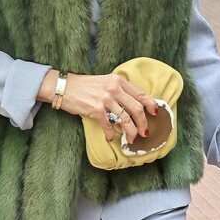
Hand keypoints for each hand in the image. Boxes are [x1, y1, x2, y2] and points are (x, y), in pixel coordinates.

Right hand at [39, 70, 157, 141]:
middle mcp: (114, 88)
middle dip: (143, 123)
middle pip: (137, 108)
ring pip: (126, 119)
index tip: (155, 113)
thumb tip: (133, 104)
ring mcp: (105, 99)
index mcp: (118, 81)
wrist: (64, 87)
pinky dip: (110, 134)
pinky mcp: (95, 109)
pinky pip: (109, 125)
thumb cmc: (84, 86)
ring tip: (131, 138)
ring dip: (131, 131)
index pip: (141, 94)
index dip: (151, 105)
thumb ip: (119, 89)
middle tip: (144, 131)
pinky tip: (110, 137)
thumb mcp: (105, 81)